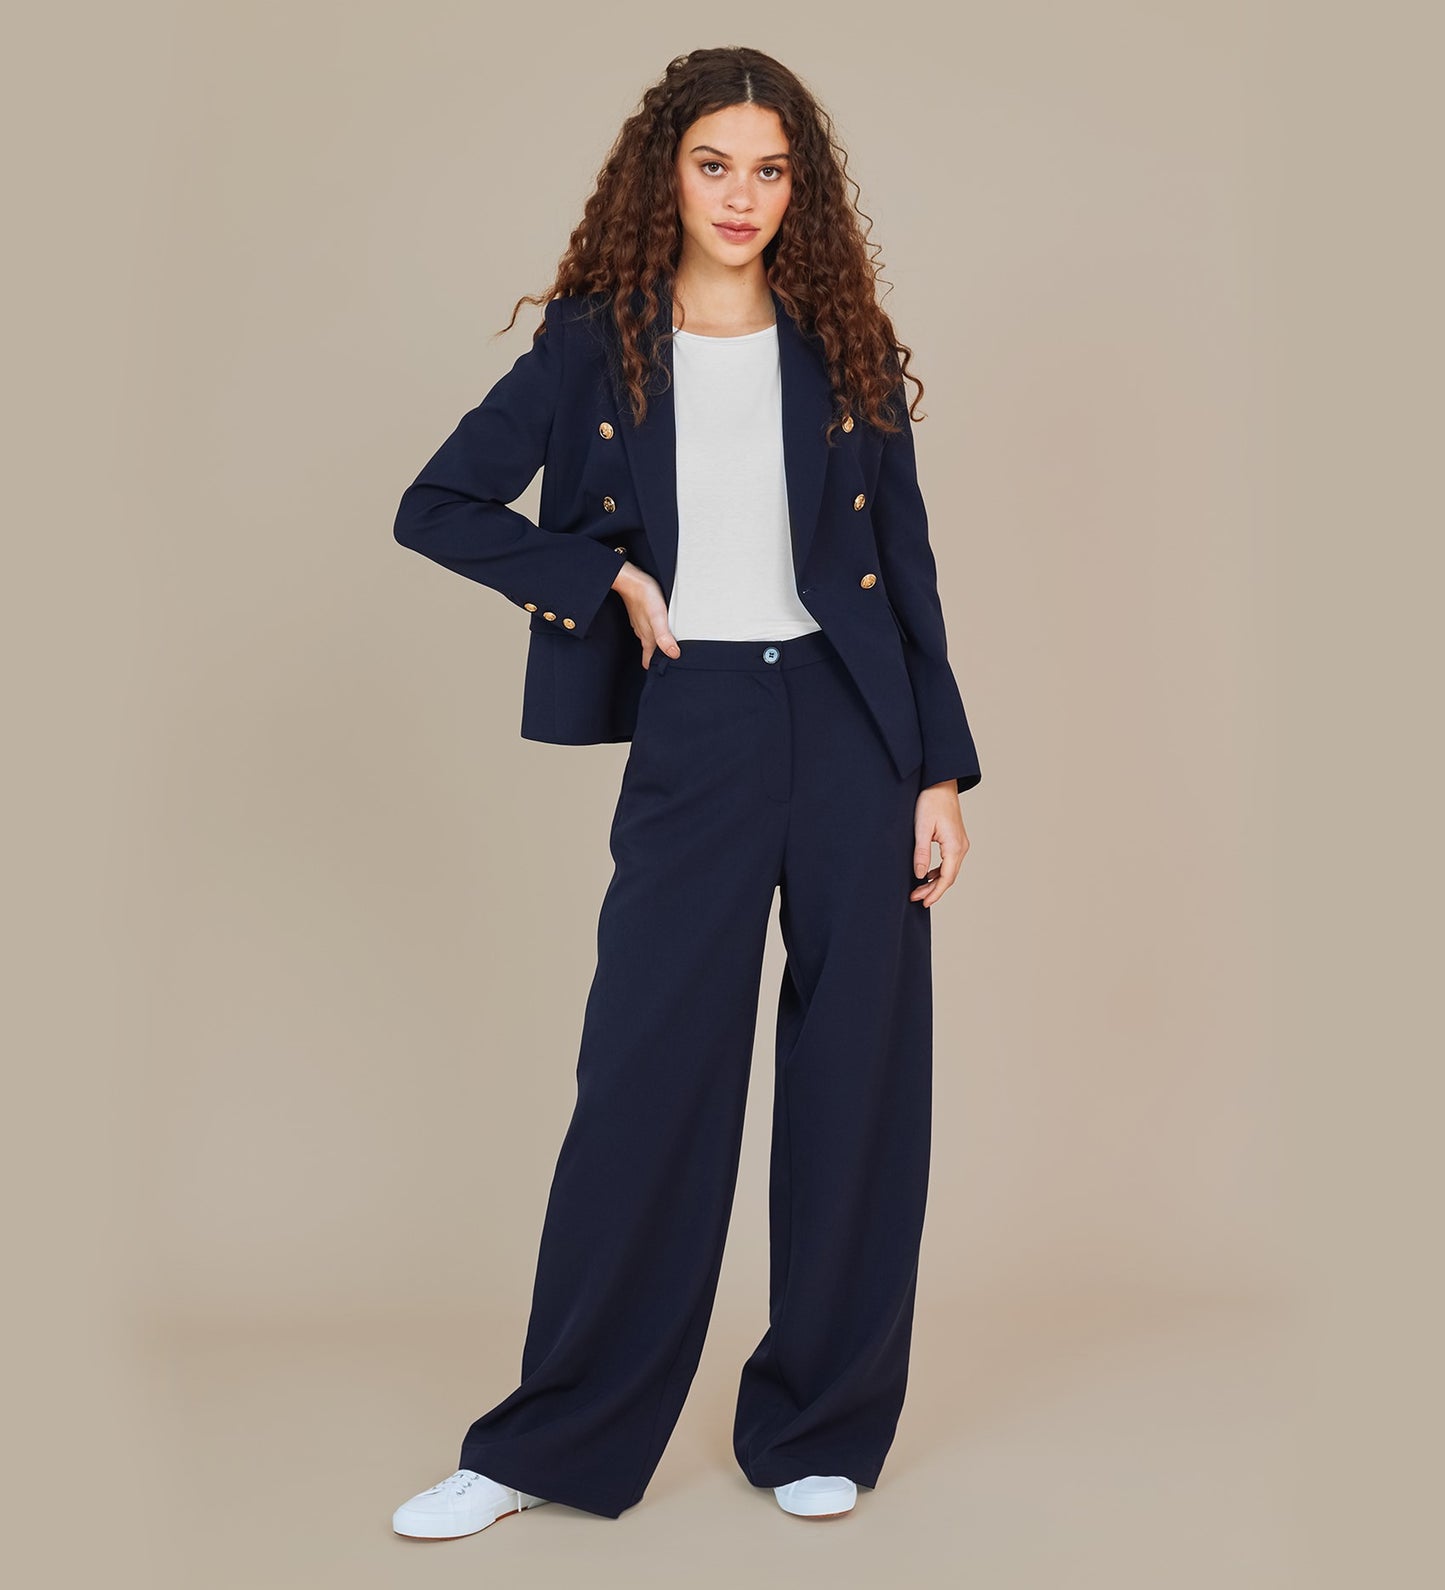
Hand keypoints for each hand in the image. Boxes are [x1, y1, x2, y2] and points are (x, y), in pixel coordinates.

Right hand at [613, 562, 680, 667]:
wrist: (630, 579)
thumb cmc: (643, 596)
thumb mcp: (658, 618)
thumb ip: (664, 637)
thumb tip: (674, 654)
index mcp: (647, 637)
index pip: (649, 659)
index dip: (655, 667)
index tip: (661, 674)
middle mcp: (643, 632)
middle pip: (650, 651)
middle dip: (656, 658)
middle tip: (664, 664)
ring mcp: (640, 623)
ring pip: (648, 639)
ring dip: (655, 646)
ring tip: (663, 650)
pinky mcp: (641, 613)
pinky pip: (647, 627)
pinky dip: (653, 632)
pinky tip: (658, 628)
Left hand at [910, 781, 968, 906]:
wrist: (940, 783)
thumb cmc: (930, 801)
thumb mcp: (921, 828)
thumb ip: (921, 853)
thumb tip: (920, 875)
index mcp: (954, 846)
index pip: (946, 878)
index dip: (935, 893)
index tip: (922, 902)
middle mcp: (961, 847)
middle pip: (949, 877)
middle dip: (933, 890)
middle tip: (915, 898)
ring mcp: (961, 843)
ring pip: (950, 870)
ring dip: (935, 882)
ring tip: (919, 889)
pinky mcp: (956, 839)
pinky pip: (949, 862)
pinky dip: (939, 871)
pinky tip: (927, 874)